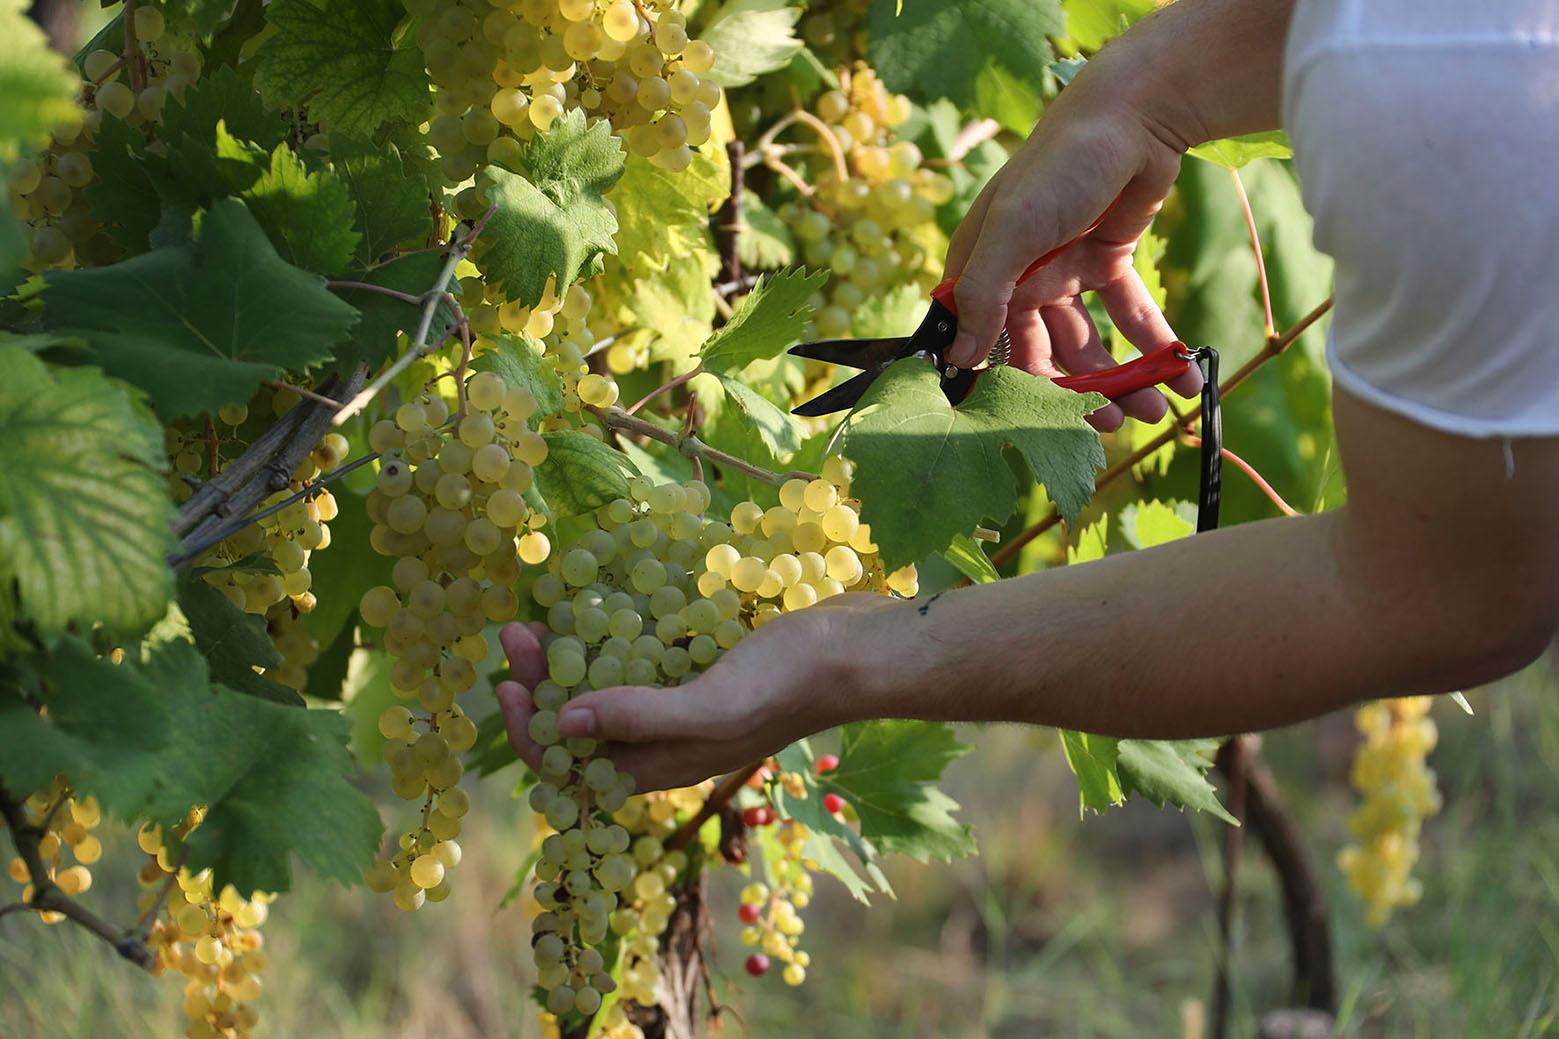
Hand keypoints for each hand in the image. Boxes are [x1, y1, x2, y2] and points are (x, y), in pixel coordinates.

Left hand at [494, 596, 894, 790]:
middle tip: (517, 632)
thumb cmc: (788, 683)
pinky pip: (642, 659)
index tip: (508, 686)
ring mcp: (688, 702)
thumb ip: (639, 718)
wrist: (856, 650)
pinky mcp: (704, 667)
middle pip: (585, 722)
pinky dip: (613, 639)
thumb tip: (561, 722)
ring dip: (571, 656)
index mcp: (665, 765)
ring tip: (544, 614)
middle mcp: (669, 740)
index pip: (577, 767)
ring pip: (609, 687)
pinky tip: (600, 606)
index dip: (534, 734)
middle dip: (543, 683)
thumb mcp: (709, 706)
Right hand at [943, 78, 1202, 430]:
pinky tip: (1181, 375)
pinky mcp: (1108, 261)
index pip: (987, 343)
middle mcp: (1019, 276)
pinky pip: (1129, 315)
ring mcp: (1064, 270)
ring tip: (1154, 413)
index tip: (1038, 426)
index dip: (1010, 386)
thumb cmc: (1060, 166)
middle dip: (1077, 393)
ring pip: (1089, 342)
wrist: (1134, 114)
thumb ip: (985, 295)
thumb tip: (955, 357)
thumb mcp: (1014, 231)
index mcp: (983, 269)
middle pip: (1043, 353)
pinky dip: (1154, 345)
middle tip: (1108, 428)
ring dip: (1121, 379)